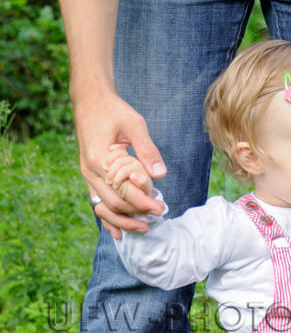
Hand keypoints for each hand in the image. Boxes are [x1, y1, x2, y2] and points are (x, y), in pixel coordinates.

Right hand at [74, 86, 167, 238]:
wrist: (90, 101)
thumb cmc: (113, 110)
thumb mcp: (134, 124)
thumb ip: (147, 149)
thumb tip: (160, 173)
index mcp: (100, 160)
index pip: (124, 191)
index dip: (144, 203)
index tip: (161, 208)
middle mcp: (90, 172)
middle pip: (114, 205)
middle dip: (136, 214)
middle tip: (158, 216)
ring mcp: (87, 176)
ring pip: (104, 208)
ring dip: (123, 221)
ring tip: (143, 228)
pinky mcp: (90, 176)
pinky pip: (98, 202)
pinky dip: (109, 218)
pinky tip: (119, 231)